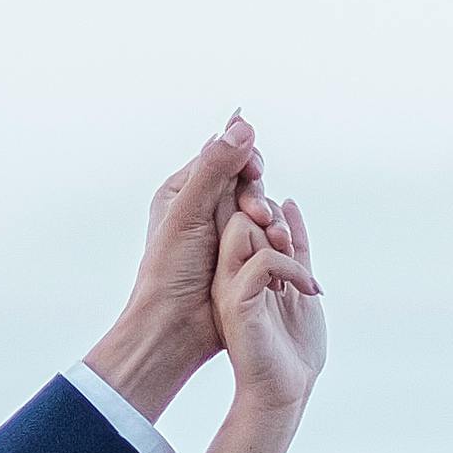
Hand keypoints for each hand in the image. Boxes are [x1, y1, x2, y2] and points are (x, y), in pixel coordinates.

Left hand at [81, 117, 262, 417]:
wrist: (175, 329)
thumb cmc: (170, 273)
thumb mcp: (189, 214)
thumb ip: (215, 169)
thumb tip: (242, 123)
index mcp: (182, 191)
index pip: (222, 158)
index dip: (244, 160)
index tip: (255, 172)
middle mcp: (204, 207)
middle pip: (246, 183)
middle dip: (258, 198)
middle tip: (260, 219)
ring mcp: (225, 233)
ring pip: (261, 211)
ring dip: (272, 224)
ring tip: (277, 243)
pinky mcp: (243, 256)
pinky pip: (268, 238)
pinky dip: (277, 244)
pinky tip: (283, 256)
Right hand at [212, 184, 323, 422]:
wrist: (287, 391)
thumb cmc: (293, 345)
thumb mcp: (299, 280)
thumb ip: (295, 245)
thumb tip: (290, 203)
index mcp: (236, 266)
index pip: (242, 212)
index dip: (269, 210)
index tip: (294, 240)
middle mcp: (225, 272)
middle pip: (240, 212)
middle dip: (276, 221)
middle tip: (297, 251)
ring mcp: (227, 286)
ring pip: (243, 227)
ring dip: (281, 241)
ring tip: (301, 274)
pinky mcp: (236, 302)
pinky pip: (260, 260)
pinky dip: (291, 267)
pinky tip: (308, 289)